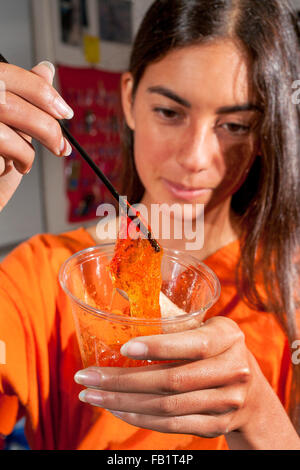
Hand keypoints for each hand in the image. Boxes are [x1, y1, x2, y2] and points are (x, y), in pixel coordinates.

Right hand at [0, 60, 72, 209]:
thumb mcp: (14, 125)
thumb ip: (26, 98)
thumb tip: (46, 70)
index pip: (13, 76)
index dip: (44, 94)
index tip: (65, 113)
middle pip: (12, 102)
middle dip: (46, 126)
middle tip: (61, 146)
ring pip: (7, 121)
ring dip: (27, 149)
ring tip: (26, 162)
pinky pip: (3, 145)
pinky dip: (17, 160)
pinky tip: (12, 167)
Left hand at [74, 316, 299, 448]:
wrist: (251, 393)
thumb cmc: (218, 348)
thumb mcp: (208, 326)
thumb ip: (177, 320)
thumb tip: (126, 299)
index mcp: (228, 338)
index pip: (194, 345)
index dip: (159, 348)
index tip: (123, 349)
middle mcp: (233, 371)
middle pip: (172, 382)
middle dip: (123, 382)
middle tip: (86, 377)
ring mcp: (225, 403)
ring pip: (166, 408)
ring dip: (123, 402)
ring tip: (92, 395)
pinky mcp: (215, 426)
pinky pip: (171, 426)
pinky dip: (139, 418)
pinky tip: (116, 409)